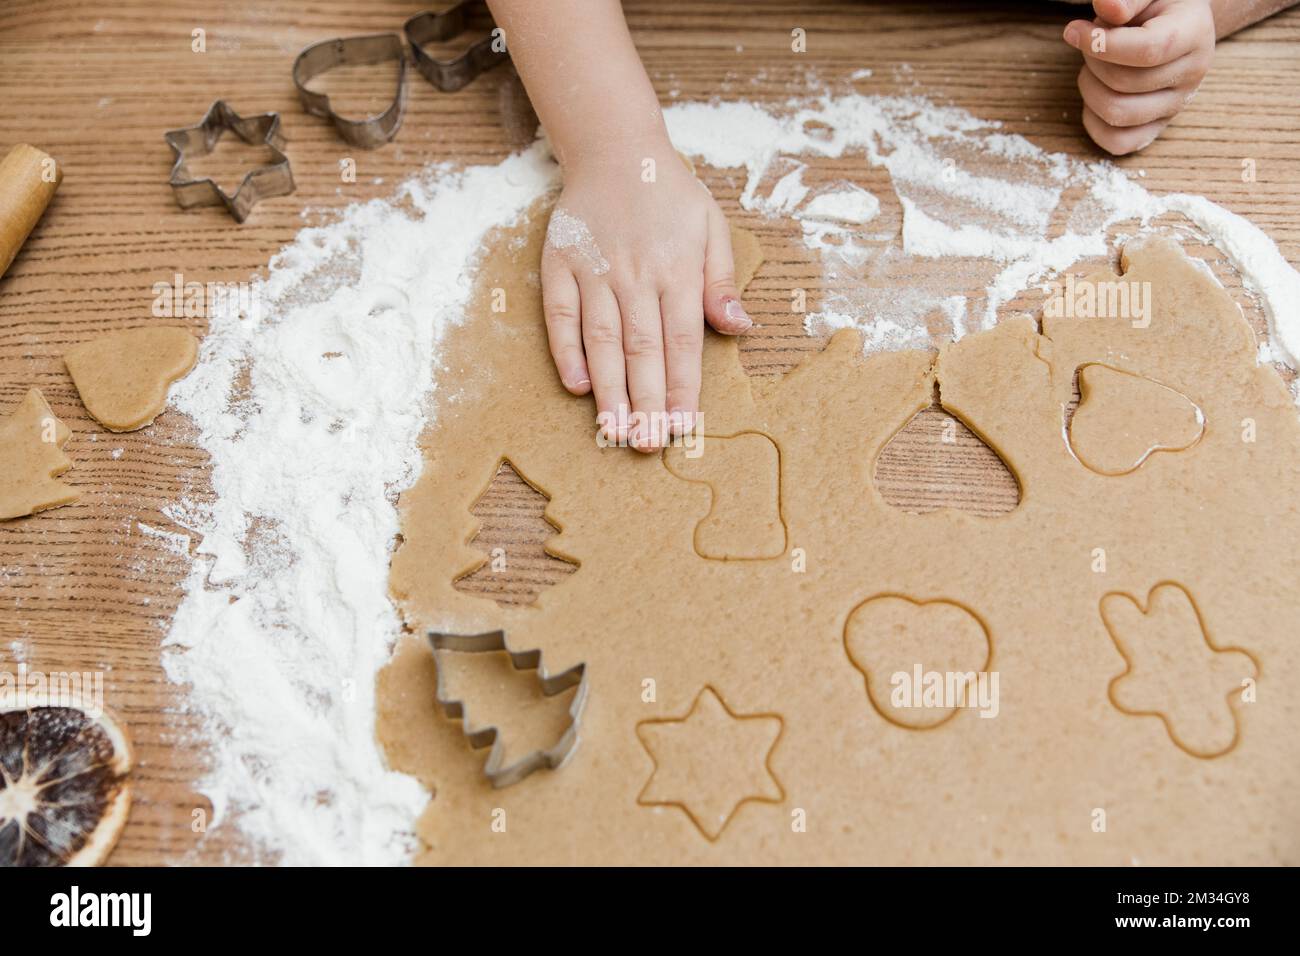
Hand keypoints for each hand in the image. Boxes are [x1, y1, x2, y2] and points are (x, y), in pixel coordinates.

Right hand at [541, 141, 750, 451]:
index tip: (684, 428)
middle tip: (648, 445)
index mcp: (677, 269)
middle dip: (646, 403)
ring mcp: (594, 270)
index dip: (683, 389)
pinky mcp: (559, 264)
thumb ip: (721, 281)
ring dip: (609, 389)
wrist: (614, 148)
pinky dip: (567, 352)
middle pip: (643, 350)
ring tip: (614, 431)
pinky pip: (560, 316)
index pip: (683, 342)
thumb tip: (739, 329)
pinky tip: (578, 386)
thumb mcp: (711, 227)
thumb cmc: (669, 194)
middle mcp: (635, 274)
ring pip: (603, 340)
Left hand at [1064, 0, 1216, 154]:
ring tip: (1093, 65)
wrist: (1174, 22)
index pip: (1147, 50)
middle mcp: (1192, 73)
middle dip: (1092, 60)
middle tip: (1089, 41)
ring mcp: (1176, 105)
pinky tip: (1095, 93)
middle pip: (1124, 83)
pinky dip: (1093, 122)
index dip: (1101, 44)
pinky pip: (1117, 142)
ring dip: (1090, 88)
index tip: (1073, 30)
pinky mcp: (1157, 127)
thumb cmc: (1156, 5)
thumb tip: (1106, 8)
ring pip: (1117, 114)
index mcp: (1194, 33)